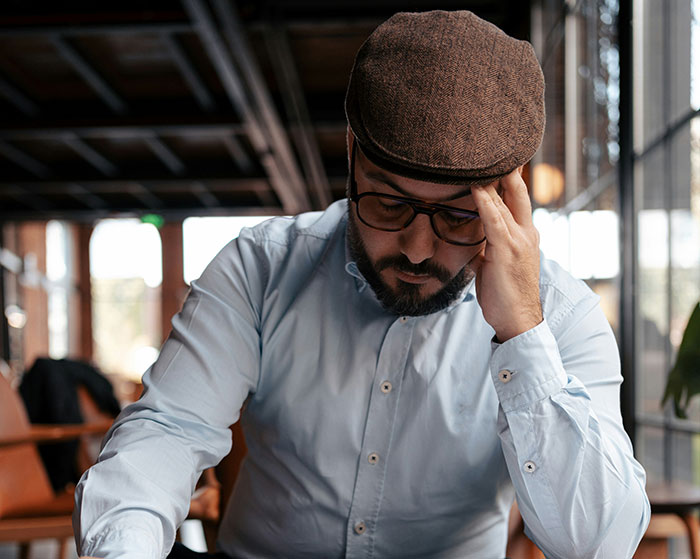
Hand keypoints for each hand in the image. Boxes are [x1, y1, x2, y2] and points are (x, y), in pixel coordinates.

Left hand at [470, 167, 542, 341]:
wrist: (518, 319)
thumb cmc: (505, 295)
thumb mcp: (494, 264)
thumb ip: (487, 247)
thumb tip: (474, 240)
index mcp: (525, 235)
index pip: (516, 198)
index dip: (508, 178)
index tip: (497, 159)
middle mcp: (526, 232)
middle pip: (517, 191)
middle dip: (507, 168)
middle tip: (493, 145)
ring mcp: (519, 240)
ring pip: (505, 201)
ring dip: (491, 179)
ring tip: (478, 158)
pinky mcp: (507, 250)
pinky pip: (494, 220)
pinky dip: (484, 202)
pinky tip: (475, 186)